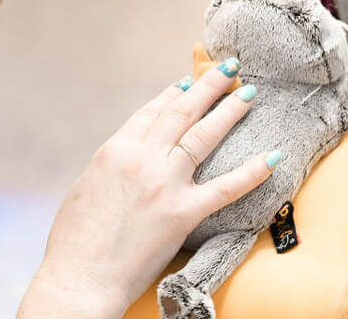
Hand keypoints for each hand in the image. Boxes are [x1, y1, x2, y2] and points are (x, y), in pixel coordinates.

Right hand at [17, 58, 279, 317]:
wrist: (78, 280)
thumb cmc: (74, 243)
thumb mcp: (87, 189)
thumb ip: (113, 167)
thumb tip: (130, 157)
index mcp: (115, 151)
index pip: (151, 113)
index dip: (172, 94)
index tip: (187, 81)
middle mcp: (142, 159)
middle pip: (182, 112)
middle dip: (208, 86)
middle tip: (229, 68)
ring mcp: (165, 184)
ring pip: (205, 136)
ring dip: (229, 111)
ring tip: (249, 93)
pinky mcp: (183, 213)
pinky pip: (226, 187)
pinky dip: (253, 171)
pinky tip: (273, 156)